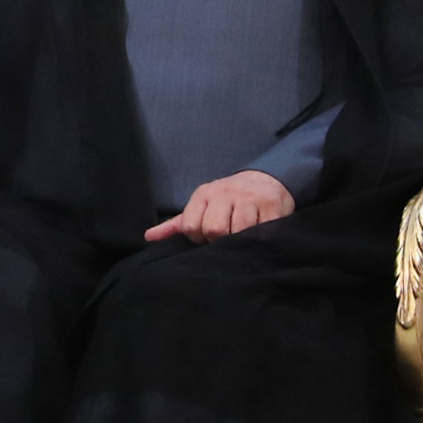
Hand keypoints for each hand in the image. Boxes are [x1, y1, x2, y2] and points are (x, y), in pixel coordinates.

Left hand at [144, 168, 293, 243]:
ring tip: (241, 238)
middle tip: (225, 240)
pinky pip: (263, 231)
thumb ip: (177, 224)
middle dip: (219, 241)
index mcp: (204, 194)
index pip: (191, 226)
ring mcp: (251, 200)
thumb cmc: (226, 200)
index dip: (198, 239)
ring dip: (240, 242)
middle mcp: (226, 194)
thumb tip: (149, 237)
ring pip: (239, 232)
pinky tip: (258, 235)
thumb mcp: (200, 206)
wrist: (265, 181)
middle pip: (215, 230)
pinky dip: (259, 239)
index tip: (206, 238)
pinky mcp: (273, 207)